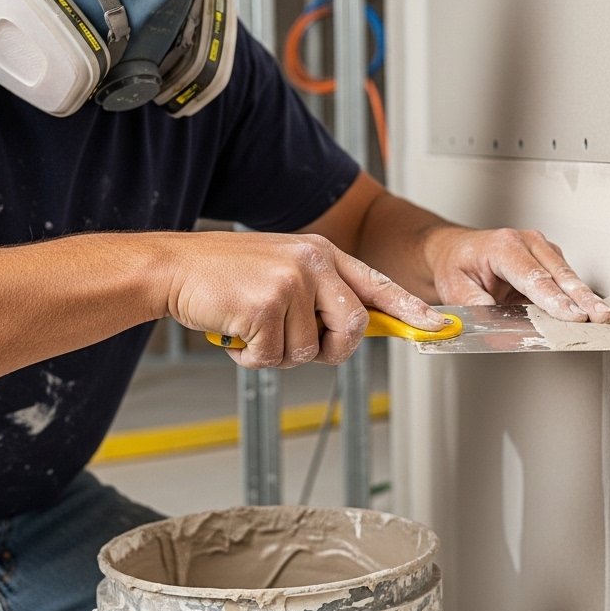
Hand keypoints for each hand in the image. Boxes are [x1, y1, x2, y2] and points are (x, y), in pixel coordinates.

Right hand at [166, 233, 447, 368]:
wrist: (173, 268)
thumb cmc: (225, 274)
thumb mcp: (283, 268)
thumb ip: (319, 293)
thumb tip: (352, 330)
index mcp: (321, 252)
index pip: (377, 284)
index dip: (409, 309)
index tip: (435, 326)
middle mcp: (313, 262)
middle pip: (354, 326)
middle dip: (331, 349)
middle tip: (298, 344)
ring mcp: (290, 282)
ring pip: (308, 350)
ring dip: (277, 353)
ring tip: (251, 328)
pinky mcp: (265, 305)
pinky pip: (274, 357)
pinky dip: (251, 358)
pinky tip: (235, 333)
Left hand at [425, 227, 609, 323]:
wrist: (454, 250)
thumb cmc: (456, 265)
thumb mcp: (453, 287)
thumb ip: (474, 304)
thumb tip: (494, 321)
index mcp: (503, 246)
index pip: (534, 277)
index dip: (555, 299)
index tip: (572, 315)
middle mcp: (527, 243)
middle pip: (560, 275)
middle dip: (582, 298)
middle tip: (601, 316)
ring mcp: (541, 249)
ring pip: (568, 277)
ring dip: (585, 298)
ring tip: (603, 317)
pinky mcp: (549, 260)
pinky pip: (566, 280)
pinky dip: (578, 297)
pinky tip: (590, 312)